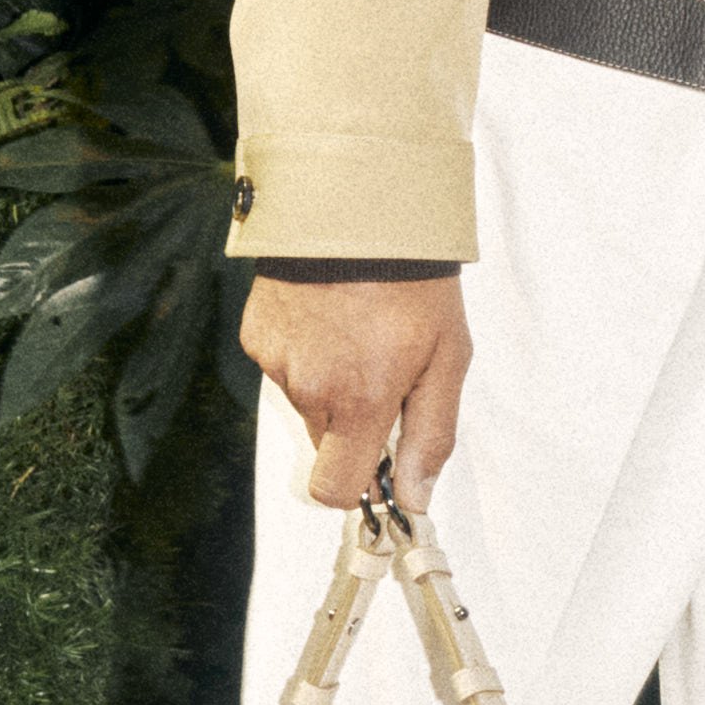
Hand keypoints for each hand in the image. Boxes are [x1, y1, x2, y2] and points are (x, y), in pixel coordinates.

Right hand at [236, 274, 473, 512]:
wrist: (359, 207)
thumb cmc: (414, 281)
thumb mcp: (449, 358)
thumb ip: (432, 435)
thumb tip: (414, 497)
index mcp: (360, 401)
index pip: (336, 489)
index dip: (358, 485)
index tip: (378, 466)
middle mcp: (311, 388)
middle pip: (325, 443)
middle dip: (351, 424)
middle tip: (380, 372)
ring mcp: (277, 361)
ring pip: (305, 402)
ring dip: (329, 383)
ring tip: (356, 331)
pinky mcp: (256, 335)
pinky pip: (283, 366)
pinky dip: (304, 352)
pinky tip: (327, 315)